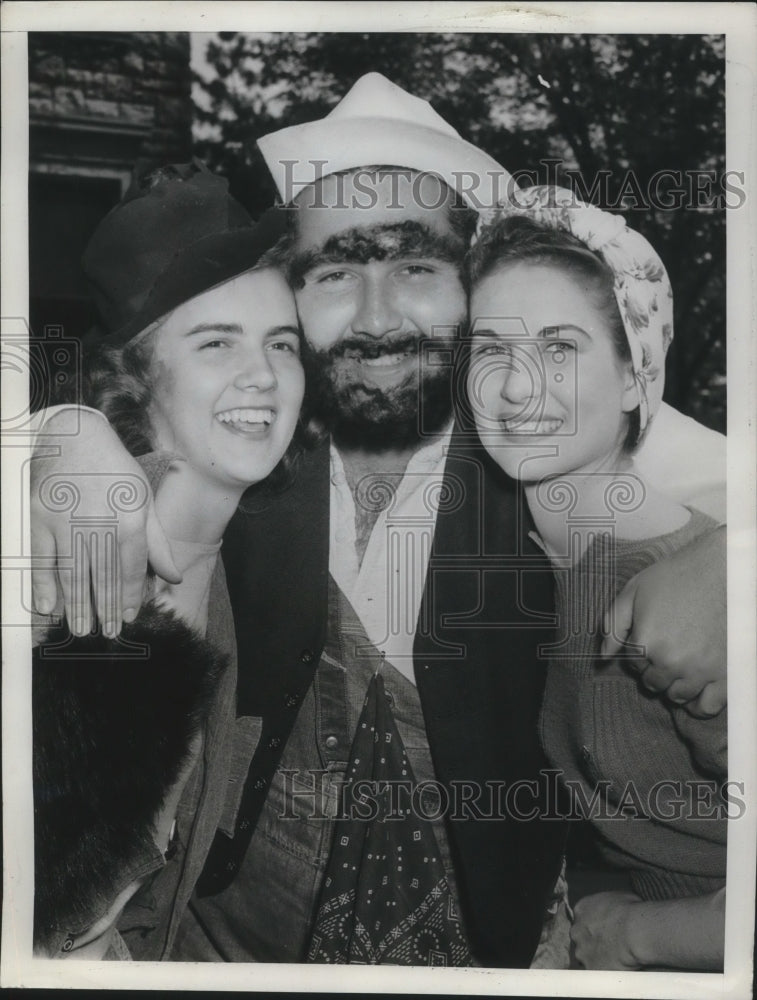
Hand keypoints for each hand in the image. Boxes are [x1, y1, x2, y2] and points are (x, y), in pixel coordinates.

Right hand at [30, 408, 179, 635]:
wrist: (74, 436)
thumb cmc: (114, 470)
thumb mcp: (144, 499)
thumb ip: (157, 542)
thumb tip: (173, 576)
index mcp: (131, 517)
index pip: (131, 568)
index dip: (130, 596)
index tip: (129, 618)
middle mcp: (101, 522)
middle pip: (103, 575)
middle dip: (106, 608)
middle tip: (107, 634)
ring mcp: (67, 521)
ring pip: (73, 572)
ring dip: (77, 604)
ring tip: (81, 629)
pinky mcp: (39, 517)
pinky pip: (42, 558)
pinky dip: (44, 584)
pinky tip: (49, 607)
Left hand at [571, 890, 643, 969]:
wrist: (635, 931)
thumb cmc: (630, 910)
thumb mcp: (618, 897)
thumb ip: (608, 906)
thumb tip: (615, 909)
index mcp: (581, 909)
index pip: (582, 918)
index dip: (594, 925)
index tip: (605, 930)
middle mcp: (576, 930)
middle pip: (581, 938)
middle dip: (592, 942)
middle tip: (610, 946)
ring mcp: (582, 952)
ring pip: (586, 957)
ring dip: (597, 958)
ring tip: (616, 960)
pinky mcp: (590, 970)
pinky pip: (596, 974)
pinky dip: (605, 973)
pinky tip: (617, 970)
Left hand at [601, 525, 725, 716]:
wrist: (723, 571)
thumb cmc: (676, 577)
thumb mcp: (633, 591)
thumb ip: (613, 625)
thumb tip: (603, 655)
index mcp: (646, 642)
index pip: (633, 665)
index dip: (638, 653)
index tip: (649, 641)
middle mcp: (671, 662)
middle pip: (653, 682)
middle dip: (653, 669)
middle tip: (665, 651)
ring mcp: (700, 671)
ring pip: (677, 696)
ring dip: (673, 685)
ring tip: (680, 667)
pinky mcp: (726, 675)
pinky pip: (708, 707)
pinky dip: (698, 706)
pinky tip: (696, 695)